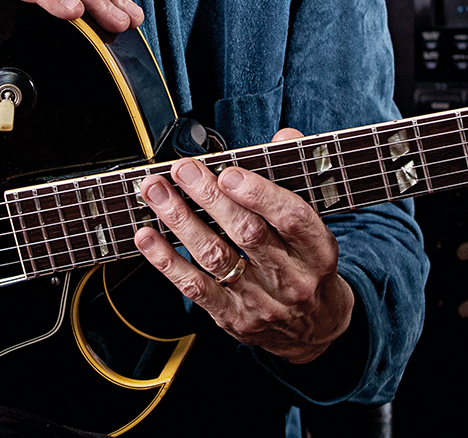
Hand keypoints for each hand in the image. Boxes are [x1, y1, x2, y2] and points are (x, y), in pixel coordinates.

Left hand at [132, 127, 354, 363]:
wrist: (316, 331)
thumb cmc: (310, 267)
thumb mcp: (317, 228)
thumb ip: (296, 180)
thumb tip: (283, 137)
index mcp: (319, 251)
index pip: (293, 219)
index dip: (260, 194)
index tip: (229, 172)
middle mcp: (292, 279)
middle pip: (248, 234)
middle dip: (210, 197)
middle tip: (183, 170)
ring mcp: (261, 302)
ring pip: (215, 257)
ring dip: (181, 220)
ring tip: (157, 191)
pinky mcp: (233, 319)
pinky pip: (195, 288)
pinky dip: (166, 261)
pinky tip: (148, 236)